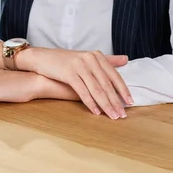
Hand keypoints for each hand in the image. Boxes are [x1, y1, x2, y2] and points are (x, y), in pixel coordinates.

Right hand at [18, 48, 132, 119]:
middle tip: (122, 114)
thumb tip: (126, 60)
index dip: (123, 90)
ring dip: (106, 105)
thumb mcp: (87, 58)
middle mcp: (90, 59)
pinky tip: (96, 112)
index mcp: (97, 56)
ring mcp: (80, 66)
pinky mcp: (69, 73)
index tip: (130, 103)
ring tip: (112, 116)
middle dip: (115, 101)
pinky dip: (90, 103)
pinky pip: (83, 91)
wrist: (42, 58)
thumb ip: (107, 60)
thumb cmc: (66, 61)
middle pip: (107, 84)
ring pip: (97, 89)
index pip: (114, 75)